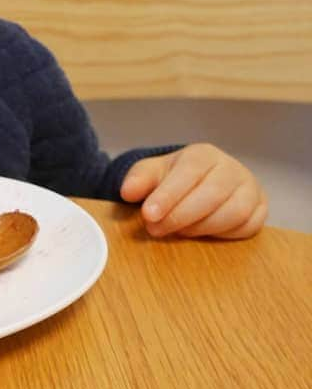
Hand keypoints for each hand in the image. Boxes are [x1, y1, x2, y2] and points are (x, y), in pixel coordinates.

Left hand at [120, 143, 266, 239]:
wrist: (200, 183)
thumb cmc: (173, 179)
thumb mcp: (151, 174)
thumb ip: (138, 180)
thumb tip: (128, 192)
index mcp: (203, 155)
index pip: (189, 172)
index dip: (168, 195)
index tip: (148, 215)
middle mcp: (231, 168)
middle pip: (212, 194)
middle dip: (181, 216)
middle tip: (155, 229)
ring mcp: (250, 188)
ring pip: (234, 212)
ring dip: (201, 227)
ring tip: (177, 231)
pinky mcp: (260, 209)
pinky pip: (248, 226)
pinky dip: (223, 233)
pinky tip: (201, 232)